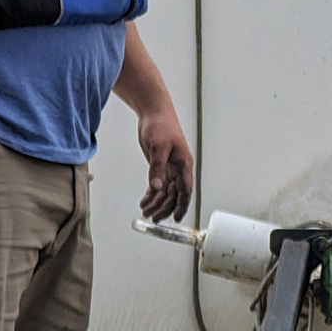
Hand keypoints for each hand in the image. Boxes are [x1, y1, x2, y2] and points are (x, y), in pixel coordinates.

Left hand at [137, 105, 192, 222]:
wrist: (154, 112)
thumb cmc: (161, 125)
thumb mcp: (158, 147)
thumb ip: (157, 168)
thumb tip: (157, 187)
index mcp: (184, 164)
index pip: (186, 190)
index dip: (182, 205)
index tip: (177, 218)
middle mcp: (178, 168)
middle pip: (174, 194)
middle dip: (164, 208)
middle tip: (153, 218)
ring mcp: (169, 167)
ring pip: (165, 191)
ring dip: (156, 203)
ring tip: (146, 212)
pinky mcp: (159, 165)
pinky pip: (158, 184)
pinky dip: (152, 194)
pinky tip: (145, 201)